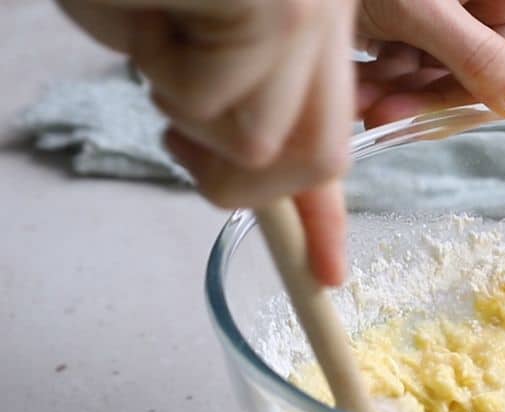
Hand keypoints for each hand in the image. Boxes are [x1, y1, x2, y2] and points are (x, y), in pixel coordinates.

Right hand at [57, 0, 356, 284]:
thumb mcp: (178, 41)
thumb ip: (223, 104)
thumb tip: (238, 174)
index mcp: (313, 25)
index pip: (329, 140)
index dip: (323, 217)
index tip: (329, 277)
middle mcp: (328, 21)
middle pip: (314, 161)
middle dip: (239, 179)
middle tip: (179, 138)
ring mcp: (312, 18)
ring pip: (260, 142)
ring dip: (183, 106)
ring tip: (162, 33)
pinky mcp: (279, 14)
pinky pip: (214, 102)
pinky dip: (161, 69)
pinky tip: (159, 10)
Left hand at [354, 0, 504, 146]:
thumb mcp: (418, 2)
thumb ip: (475, 54)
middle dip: (460, 100)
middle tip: (400, 105)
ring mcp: (466, 14)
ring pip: (468, 87)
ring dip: (418, 100)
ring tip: (368, 90)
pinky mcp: (431, 29)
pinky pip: (436, 78)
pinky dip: (402, 88)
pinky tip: (366, 82)